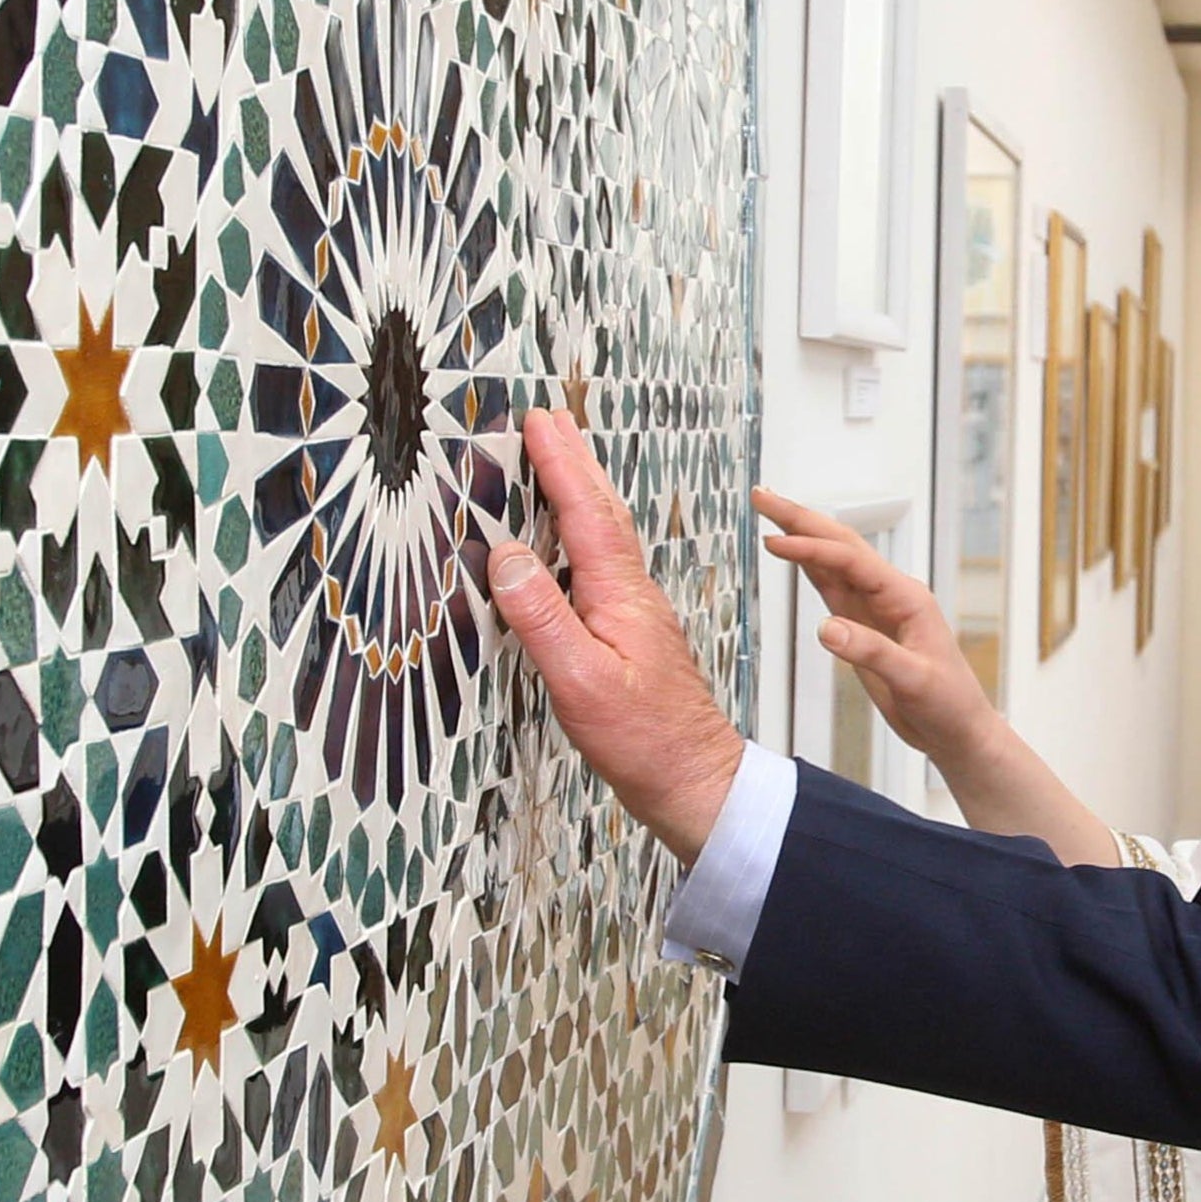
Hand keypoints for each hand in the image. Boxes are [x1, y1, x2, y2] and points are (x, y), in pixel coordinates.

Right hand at [484, 409, 748, 863]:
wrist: (695, 781)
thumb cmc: (644, 740)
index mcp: (619, 595)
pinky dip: (585, 534)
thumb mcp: (581, 681)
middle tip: (550, 420)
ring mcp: (635, 612)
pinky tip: (574, 543)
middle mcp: (631, 593)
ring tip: (562, 460)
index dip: (560, 465)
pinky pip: (603, 564)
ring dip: (582, 492)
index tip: (537, 422)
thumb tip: (505, 557)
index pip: (585, 514)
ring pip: (606, 535)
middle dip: (574, 462)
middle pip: (602, 512)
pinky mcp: (632, 634)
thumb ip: (543, 618)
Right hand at [754, 488, 996, 769]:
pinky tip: (792, 553)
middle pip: (841, 544)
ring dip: (802, 536)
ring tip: (769, 512)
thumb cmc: (948, 704)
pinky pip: (832, 587)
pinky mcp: (863, 625)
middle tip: (762, 496)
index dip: (812, 549)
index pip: (852, 561)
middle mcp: (890, 593)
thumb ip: (871, 652)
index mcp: (906, 597)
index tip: (774, 542)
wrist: (957, 730)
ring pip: (833, 561)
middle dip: (801, 519)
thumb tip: (825, 628)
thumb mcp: (913, 680)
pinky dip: (809, 566)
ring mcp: (875, 607)